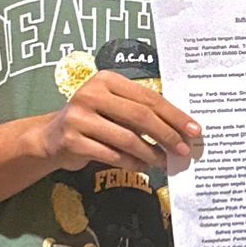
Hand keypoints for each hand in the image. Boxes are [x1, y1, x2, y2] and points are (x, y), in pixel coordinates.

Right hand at [34, 70, 197, 171]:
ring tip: (165, 162)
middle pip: (140, 116)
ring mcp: (78, 117)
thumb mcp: (115, 108)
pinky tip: (143, 166)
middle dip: (167, 135)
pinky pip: (112, 154)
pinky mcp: (71, 140)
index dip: (175, 115)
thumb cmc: (94, 122)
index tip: (194, 130)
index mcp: (107, 80)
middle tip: (183, 150)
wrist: (50, 138)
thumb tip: (182, 131)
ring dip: (151, 153)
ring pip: (127, 138)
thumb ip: (142, 113)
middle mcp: (90, 94)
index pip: (149, 97)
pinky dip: (132, 163)